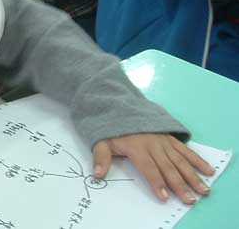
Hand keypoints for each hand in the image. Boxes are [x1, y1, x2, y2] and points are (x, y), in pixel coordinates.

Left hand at [93, 134, 213, 203]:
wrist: (120, 106)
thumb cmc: (112, 128)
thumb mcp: (101, 140)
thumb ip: (101, 157)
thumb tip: (97, 174)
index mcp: (137, 147)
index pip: (148, 167)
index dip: (156, 182)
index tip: (164, 196)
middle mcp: (153, 144)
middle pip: (168, 167)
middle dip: (179, 184)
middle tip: (189, 199)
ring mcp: (164, 141)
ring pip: (180, 160)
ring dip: (193, 176)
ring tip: (203, 190)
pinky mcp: (170, 138)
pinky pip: (185, 150)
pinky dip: (197, 160)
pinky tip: (208, 170)